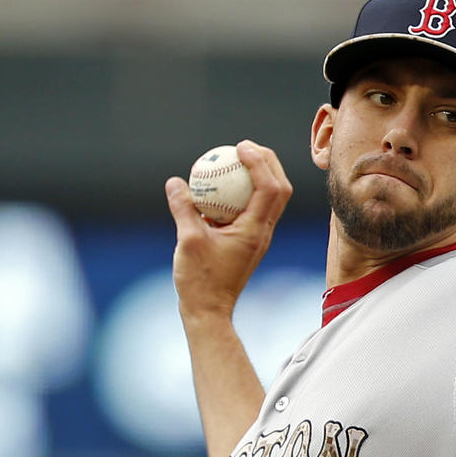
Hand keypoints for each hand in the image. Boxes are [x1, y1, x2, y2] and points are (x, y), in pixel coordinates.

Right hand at [165, 140, 292, 321]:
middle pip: (280, 188)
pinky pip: (253, 208)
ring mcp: (259, 236)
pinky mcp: (249, 240)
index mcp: (255, 230)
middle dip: (268, 162)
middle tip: (244, 146)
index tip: (240, 147)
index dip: (259, 162)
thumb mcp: (186, 241)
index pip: (270, 188)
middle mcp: (263, 231)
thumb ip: (183, 209)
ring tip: (239, 158)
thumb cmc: (199, 280)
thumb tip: (175, 181)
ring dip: (261, 175)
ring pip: (271, 198)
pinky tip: (221, 185)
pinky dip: (245, 191)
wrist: (209, 310)